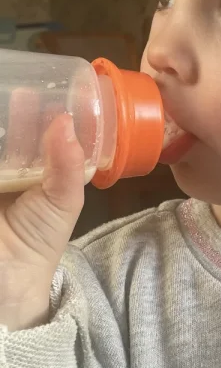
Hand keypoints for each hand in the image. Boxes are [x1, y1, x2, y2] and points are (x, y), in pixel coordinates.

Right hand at [0, 95, 84, 330]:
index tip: (37, 91)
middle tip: (15, 88)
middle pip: (6, 134)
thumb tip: (66, 123)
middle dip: (9, 112)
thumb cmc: (39, 240)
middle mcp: (7, 169)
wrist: (7, 280)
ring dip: (1, 123)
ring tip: (4, 93)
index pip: (32, 134)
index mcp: (34, 170)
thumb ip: (67, 165)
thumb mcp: (63, 201)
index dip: (33, 112)